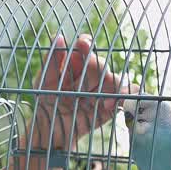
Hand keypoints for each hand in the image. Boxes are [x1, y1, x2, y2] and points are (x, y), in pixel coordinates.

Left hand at [27, 33, 138, 150]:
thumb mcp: (43, 82)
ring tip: (99, 100)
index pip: (84, 48)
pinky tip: (109, 105)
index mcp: (75, 64)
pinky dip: (125, 96)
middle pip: (101, 64)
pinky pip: (127, 95)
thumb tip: (59, 37)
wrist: (51, 132)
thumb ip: (51, 62)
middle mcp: (90, 74)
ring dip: (109, 87)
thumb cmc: (46, 103)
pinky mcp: (112, 105)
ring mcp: (102, 89)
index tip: (82, 44)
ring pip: (115, 79)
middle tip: (79, 86)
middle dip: (94, 71)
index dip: (85, 45)